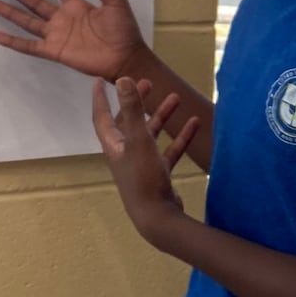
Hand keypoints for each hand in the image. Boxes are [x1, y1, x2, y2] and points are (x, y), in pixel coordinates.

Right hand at [0, 0, 146, 79]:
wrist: (124, 57)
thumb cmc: (123, 30)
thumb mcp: (115, 1)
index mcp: (78, 5)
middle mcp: (63, 18)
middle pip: (35, 2)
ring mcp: (56, 34)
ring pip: (28, 21)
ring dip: (10, 12)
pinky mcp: (53, 50)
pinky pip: (28, 45)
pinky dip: (12, 41)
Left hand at [93, 76, 198, 241]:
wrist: (157, 218)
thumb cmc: (143, 177)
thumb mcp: (139, 140)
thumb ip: (132, 110)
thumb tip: (122, 79)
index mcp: (114, 145)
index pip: (102, 117)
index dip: (100, 98)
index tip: (100, 81)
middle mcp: (125, 154)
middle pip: (129, 122)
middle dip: (137, 103)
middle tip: (148, 84)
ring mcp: (142, 165)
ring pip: (151, 135)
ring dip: (162, 116)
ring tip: (176, 98)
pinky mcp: (159, 175)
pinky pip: (170, 150)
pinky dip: (180, 137)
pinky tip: (195, 124)